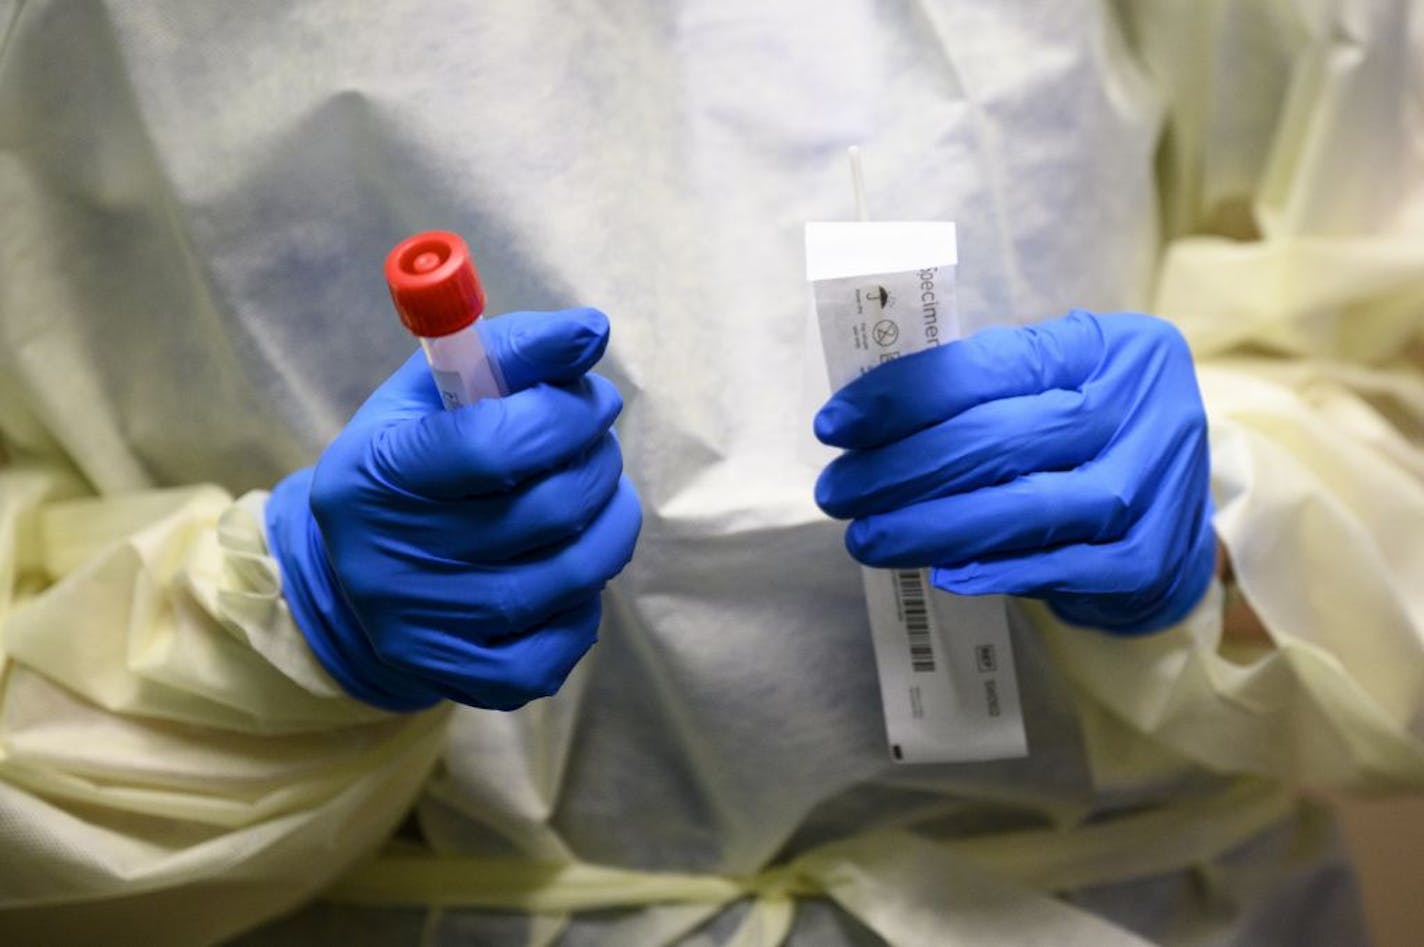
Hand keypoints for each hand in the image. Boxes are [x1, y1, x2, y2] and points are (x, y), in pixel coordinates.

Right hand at [266, 308, 641, 710]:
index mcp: (373, 477)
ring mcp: (431, 630)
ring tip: (598, 492)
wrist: (351, 582)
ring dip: (611, 520)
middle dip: (598, 460)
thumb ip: (509, 351)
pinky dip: (590, 594)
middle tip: (595, 440)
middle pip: (549, 510)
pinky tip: (569, 562)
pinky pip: (570, 638)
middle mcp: (392, 562)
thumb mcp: (433, 393)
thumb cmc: (411, 464)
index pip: (494, 444)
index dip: (566, 412)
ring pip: (574, 574)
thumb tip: (591, 331)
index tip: (589, 396)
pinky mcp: (470, 679)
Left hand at [813, 310, 1215, 633]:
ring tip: (868, 538)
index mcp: (1105, 347)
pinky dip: (998, 571)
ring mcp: (1154, 486)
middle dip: (904, 469)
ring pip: (1028, 507)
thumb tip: (865, 425)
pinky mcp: (1150, 558)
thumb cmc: (1084, 439)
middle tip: (838, 492)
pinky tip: (941, 571)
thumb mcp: (1050, 388)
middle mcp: (1140, 407)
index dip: (904, 397)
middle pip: (1003, 438)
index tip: (835, 426)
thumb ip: (978, 394)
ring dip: (932, 527)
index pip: (989, 366)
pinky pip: (1062, 567)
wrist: (1173, 514)